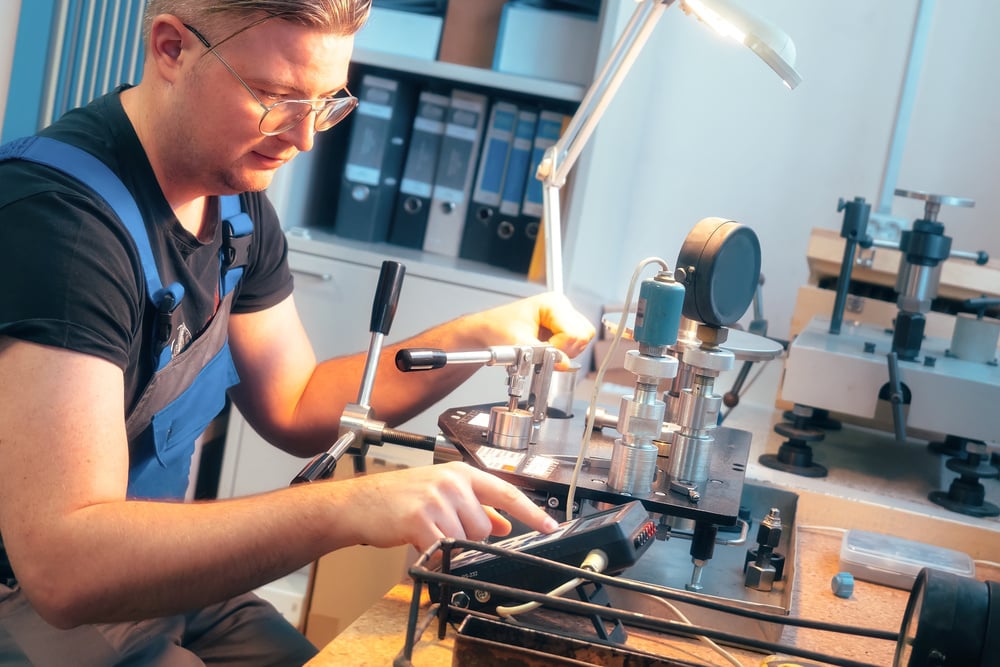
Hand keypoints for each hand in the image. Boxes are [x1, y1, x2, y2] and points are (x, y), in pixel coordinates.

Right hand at [343, 462, 557, 552]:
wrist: (360, 503)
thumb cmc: (399, 497)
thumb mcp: (442, 494)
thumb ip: (477, 507)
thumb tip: (504, 523)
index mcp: (460, 473)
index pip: (506, 492)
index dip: (530, 512)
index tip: (549, 525)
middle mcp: (451, 482)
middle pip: (484, 525)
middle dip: (467, 535)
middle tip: (442, 527)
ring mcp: (436, 499)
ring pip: (465, 538)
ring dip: (449, 543)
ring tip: (427, 530)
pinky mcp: (420, 518)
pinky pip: (443, 548)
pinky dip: (435, 553)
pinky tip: (420, 542)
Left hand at [471, 292, 595, 360]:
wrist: (488, 330)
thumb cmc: (497, 328)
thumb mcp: (517, 343)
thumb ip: (543, 354)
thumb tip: (564, 364)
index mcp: (553, 303)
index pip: (573, 332)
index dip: (559, 348)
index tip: (542, 353)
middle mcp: (562, 306)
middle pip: (582, 335)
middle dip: (565, 350)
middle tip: (544, 353)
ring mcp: (564, 316)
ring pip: (582, 340)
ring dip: (565, 352)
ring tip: (543, 350)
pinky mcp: (563, 326)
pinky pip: (576, 343)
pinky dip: (564, 351)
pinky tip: (547, 349)